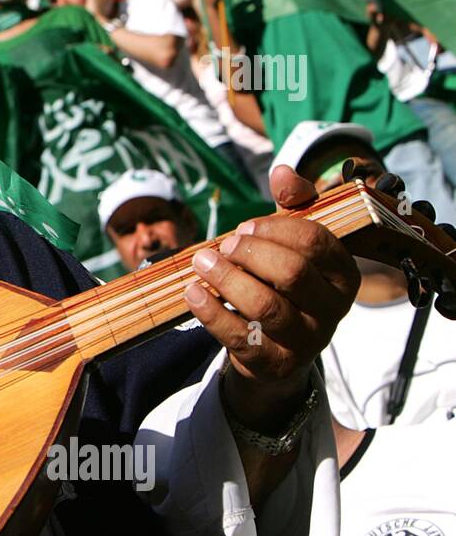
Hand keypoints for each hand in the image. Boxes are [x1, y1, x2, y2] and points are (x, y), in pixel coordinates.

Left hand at [185, 165, 359, 429]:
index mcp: (343, 274)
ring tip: (202, 262)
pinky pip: (239, 336)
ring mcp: (305, 340)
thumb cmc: (283, 283)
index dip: (275, 229)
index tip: (246, 225)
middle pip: (291, 273)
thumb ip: (292, 205)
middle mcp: (332, 309)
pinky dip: (210, 311)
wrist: (275, 350)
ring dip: (227, 278)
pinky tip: (193, 291)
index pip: (316, 242)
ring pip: (266, 306)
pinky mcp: (273, 363)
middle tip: (223, 245)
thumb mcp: (292, 243)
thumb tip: (282, 172)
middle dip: (250, 253)